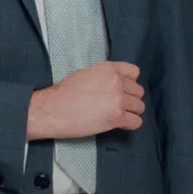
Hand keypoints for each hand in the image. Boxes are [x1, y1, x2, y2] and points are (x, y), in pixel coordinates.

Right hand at [29, 61, 143, 140]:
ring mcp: (118, 100)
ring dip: (131, 112)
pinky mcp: (116, 117)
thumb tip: (117, 84)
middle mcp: (116, 82)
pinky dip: (130, 124)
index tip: (123, 89)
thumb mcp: (86, 73)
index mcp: (109, 69)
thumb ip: (105, 76)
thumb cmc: (64, 93)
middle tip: (117, 105)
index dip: (129, 82)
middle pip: (138, 91)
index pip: (134, 72)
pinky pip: (136, 122)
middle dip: (130, 98)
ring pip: (140, 107)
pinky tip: (120, 124)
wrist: (52, 110)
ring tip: (118, 115)